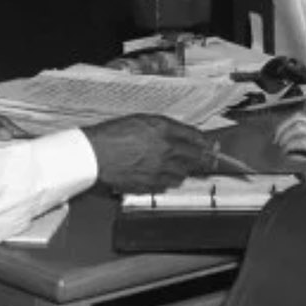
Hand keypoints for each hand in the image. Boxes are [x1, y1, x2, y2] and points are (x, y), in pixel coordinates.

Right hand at [83, 115, 213, 192]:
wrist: (94, 155)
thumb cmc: (111, 135)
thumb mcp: (140, 120)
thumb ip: (163, 127)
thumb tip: (181, 134)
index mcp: (163, 130)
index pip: (194, 136)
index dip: (206, 142)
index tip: (212, 145)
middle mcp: (165, 150)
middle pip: (195, 157)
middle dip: (204, 159)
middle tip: (210, 160)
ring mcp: (158, 170)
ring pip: (182, 174)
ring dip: (183, 170)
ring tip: (177, 167)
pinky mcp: (150, 185)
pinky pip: (166, 185)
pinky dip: (167, 181)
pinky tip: (161, 176)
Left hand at [274, 113, 305, 194]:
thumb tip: (305, 151)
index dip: (292, 123)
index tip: (285, 133)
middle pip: (299, 116)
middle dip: (283, 127)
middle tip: (277, 139)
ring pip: (297, 126)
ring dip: (284, 136)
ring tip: (280, 147)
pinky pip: (300, 141)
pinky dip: (289, 146)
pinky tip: (288, 153)